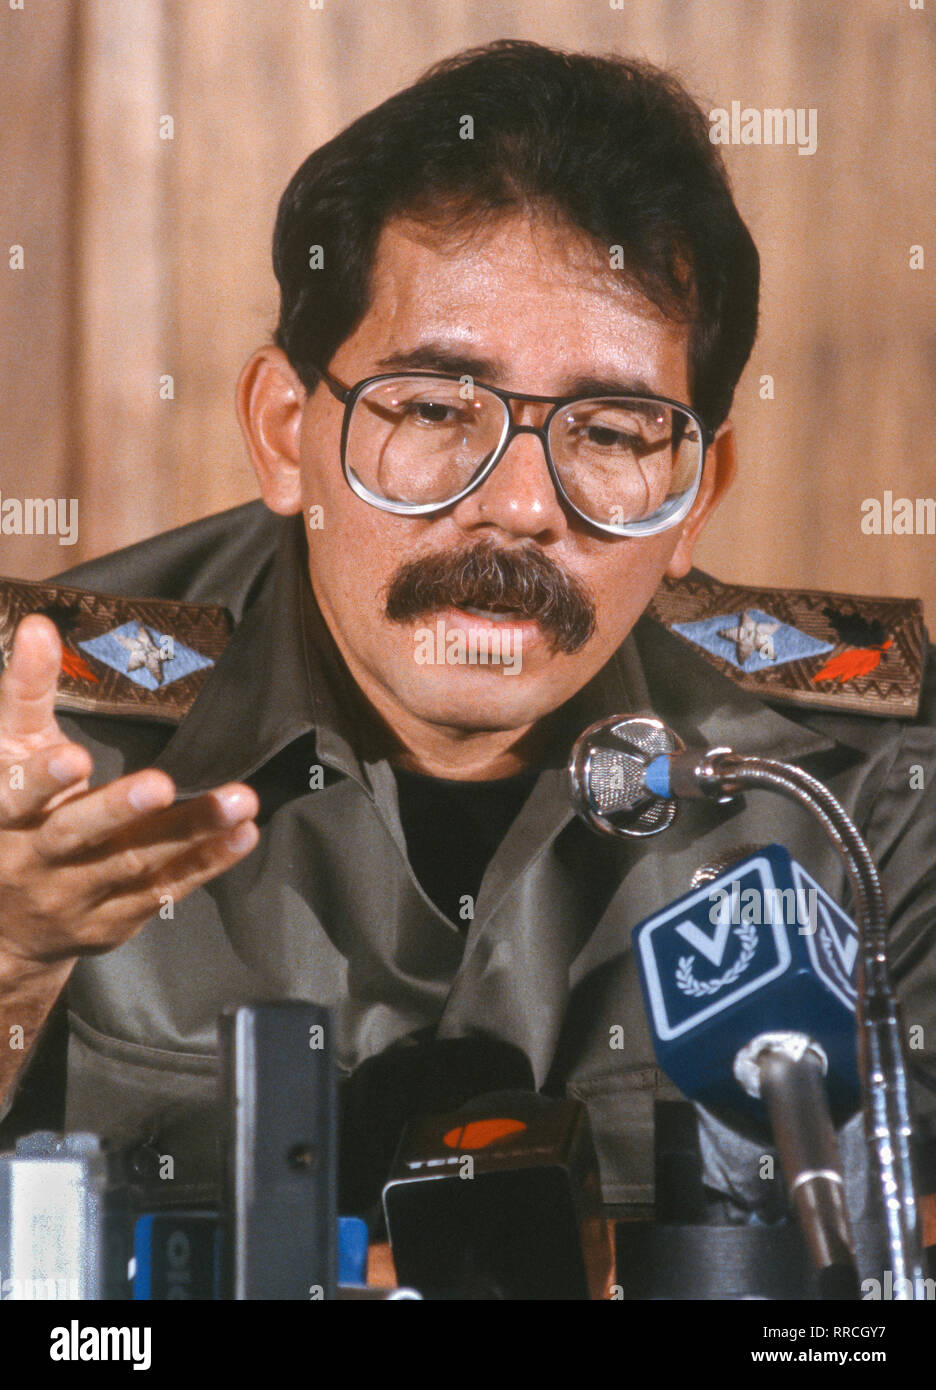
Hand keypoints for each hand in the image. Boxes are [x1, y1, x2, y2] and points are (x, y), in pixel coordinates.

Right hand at [0, 615, 258, 966]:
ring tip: (238, 801)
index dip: (41, 780)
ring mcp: (80, 894)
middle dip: (117, 811)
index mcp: (4, 816)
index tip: (71, 756)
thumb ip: (24, 693)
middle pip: (77, 834)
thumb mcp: (7, 754)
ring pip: (137, 863)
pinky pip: (168, 888)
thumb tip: (38, 625)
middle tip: (159, 786)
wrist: (6, 928)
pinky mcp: (119, 916)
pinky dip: (208, 861)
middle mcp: (39, 860)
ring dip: (190, 831)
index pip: (15, 797)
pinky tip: (243, 833)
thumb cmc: (12, 818)